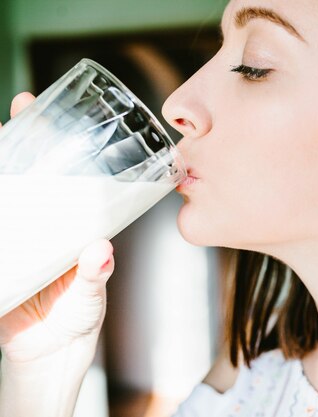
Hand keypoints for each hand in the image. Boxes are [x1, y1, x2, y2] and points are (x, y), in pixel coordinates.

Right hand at [0, 93, 115, 364]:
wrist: (50, 354)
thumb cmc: (78, 318)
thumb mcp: (89, 294)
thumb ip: (93, 275)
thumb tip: (100, 252)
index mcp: (72, 226)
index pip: (67, 176)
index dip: (59, 143)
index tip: (50, 112)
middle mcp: (45, 224)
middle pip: (31, 174)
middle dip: (23, 141)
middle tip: (20, 110)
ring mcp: (17, 236)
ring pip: (7, 194)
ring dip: (1, 167)